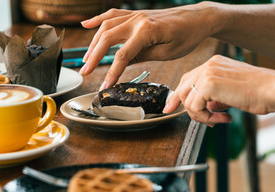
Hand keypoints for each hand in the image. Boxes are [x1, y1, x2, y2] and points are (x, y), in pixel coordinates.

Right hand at [80, 2, 217, 89]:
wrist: (199, 17)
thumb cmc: (188, 36)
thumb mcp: (166, 53)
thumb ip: (142, 56)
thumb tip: (123, 63)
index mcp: (147, 31)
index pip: (122, 55)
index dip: (111, 73)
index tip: (104, 86)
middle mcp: (138, 19)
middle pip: (107, 38)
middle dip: (94, 57)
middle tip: (85, 72)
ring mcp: (135, 14)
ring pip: (106, 26)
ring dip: (93, 42)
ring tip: (86, 58)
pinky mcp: (136, 13)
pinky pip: (112, 14)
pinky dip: (97, 19)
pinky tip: (86, 25)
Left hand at [163, 55, 274, 125]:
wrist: (273, 91)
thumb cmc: (259, 93)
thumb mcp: (231, 94)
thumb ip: (215, 97)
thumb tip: (206, 107)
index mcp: (214, 64)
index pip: (188, 79)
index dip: (178, 95)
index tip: (171, 108)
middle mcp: (209, 65)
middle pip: (183, 88)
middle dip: (181, 106)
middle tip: (197, 119)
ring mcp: (207, 73)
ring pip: (188, 100)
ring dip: (201, 116)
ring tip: (218, 119)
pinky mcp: (209, 84)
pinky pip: (195, 107)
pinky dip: (206, 117)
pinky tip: (223, 117)